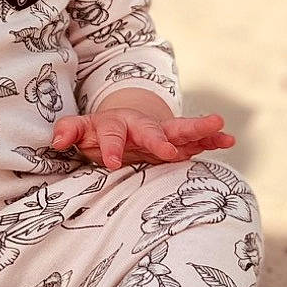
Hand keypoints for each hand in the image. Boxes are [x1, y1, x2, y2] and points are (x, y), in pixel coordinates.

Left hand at [52, 107, 233, 171]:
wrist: (123, 126)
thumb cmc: (99, 133)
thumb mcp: (82, 131)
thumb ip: (70, 131)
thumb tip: (57, 138)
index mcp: (116, 124)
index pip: (112, 134)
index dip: (111, 146)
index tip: (113, 162)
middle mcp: (142, 126)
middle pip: (152, 128)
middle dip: (161, 138)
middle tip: (168, 151)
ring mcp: (162, 133)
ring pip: (180, 130)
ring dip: (199, 129)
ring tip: (220, 125)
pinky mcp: (178, 142)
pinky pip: (197, 141)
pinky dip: (212, 139)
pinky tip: (229, 140)